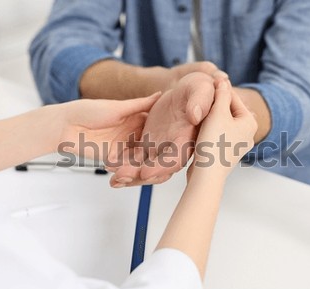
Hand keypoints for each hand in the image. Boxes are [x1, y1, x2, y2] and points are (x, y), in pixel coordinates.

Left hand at [56, 92, 160, 163]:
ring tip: (154, 169)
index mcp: (135, 118)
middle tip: (169, 160)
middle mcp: (132, 133)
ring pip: (140, 158)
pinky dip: (131, 170)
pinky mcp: (114, 159)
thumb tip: (160, 95)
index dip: (166, 134)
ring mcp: (123, 146)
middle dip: (158, 154)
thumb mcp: (117, 107)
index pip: (157, 127)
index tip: (177, 140)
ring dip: (146, 164)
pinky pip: (126, 166)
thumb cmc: (86, 111)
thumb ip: (140, 105)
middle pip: (151, 146)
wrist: (64, 126)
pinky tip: (137, 172)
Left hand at [109, 72, 215, 186]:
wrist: (186, 87)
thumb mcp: (200, 88)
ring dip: (129, 174)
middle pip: (157, 170)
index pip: (176, 159)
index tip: (146, 172)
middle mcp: (173, 148)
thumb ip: (200, 100)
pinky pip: (133, 158)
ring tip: (113, 178)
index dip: (162, 167)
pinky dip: (122, 164)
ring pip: (143, 167)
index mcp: (186, 138)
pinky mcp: (147, 144)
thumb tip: (195, 116)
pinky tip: (109, 165)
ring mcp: (159, 147)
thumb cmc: (197, 87)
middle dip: (139, 176)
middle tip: (121, 176)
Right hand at [187, 79, 257, 179]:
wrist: (207, 175)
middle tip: (200, 99)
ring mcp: (236, 146)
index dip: (218, 90)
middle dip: (213, 105)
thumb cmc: (214, 144)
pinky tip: (197, 130)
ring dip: (209, 118)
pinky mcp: (224, 154)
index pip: (233, 98)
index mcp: (249, 123)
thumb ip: (221, 95)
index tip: (205, 83)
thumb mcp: (217, 113)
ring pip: (221, 124)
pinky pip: (216, 136)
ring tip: (197, 114)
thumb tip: (223, 80)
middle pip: (227, 111)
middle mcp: (246, 135)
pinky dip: (207, 131)